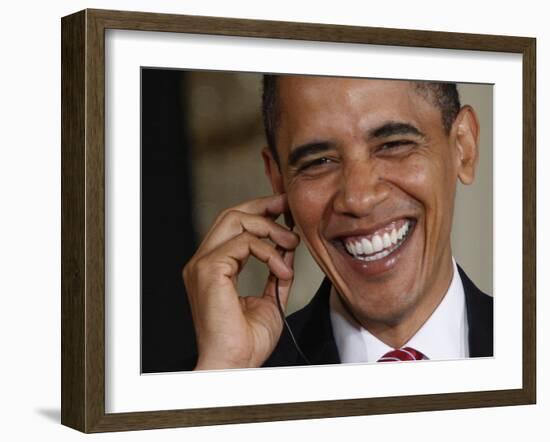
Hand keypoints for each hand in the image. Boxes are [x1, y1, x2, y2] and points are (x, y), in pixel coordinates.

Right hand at [182, 194, 299, 369]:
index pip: (233, 226)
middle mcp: (203, 262)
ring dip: (270, 228)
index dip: (259, 211)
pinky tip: (283, 270)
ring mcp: (203, 264)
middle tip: (288, 207)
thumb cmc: (247, 341)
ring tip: (292, 243)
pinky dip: (269, 252)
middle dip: (263, 205)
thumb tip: (287, 248)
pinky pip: (244, 243)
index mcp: (213, 268)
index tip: (284, 209)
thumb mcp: (270, 298)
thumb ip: (275, 271)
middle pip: (231, 214)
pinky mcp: (209, 270)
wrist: (235, 365)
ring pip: (236, 221)